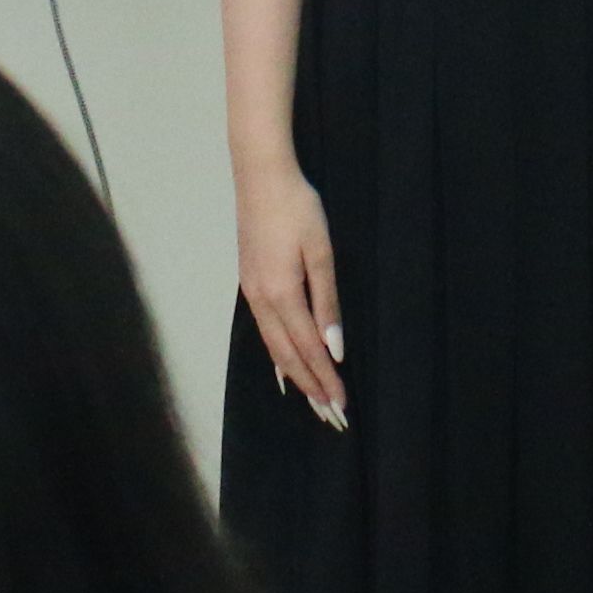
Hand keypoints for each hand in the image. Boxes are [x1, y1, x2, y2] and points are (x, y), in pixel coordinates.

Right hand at [237, 160, 346, 429]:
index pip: (309, 350)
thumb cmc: (298, 207)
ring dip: (296, 377)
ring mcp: (251, 293)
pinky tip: (283, 369)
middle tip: (332, 418)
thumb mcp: (321, 252)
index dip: (326, 380)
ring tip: (312, 401)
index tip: (343, 406)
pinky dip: (277, 357)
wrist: (259, 175)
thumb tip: (334, 348)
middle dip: (312, 389)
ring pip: (274, 348)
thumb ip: (327, 302)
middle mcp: (262, 301)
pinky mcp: (249, 284)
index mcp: (282, 295)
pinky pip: (265, 333)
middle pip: (288, 357)